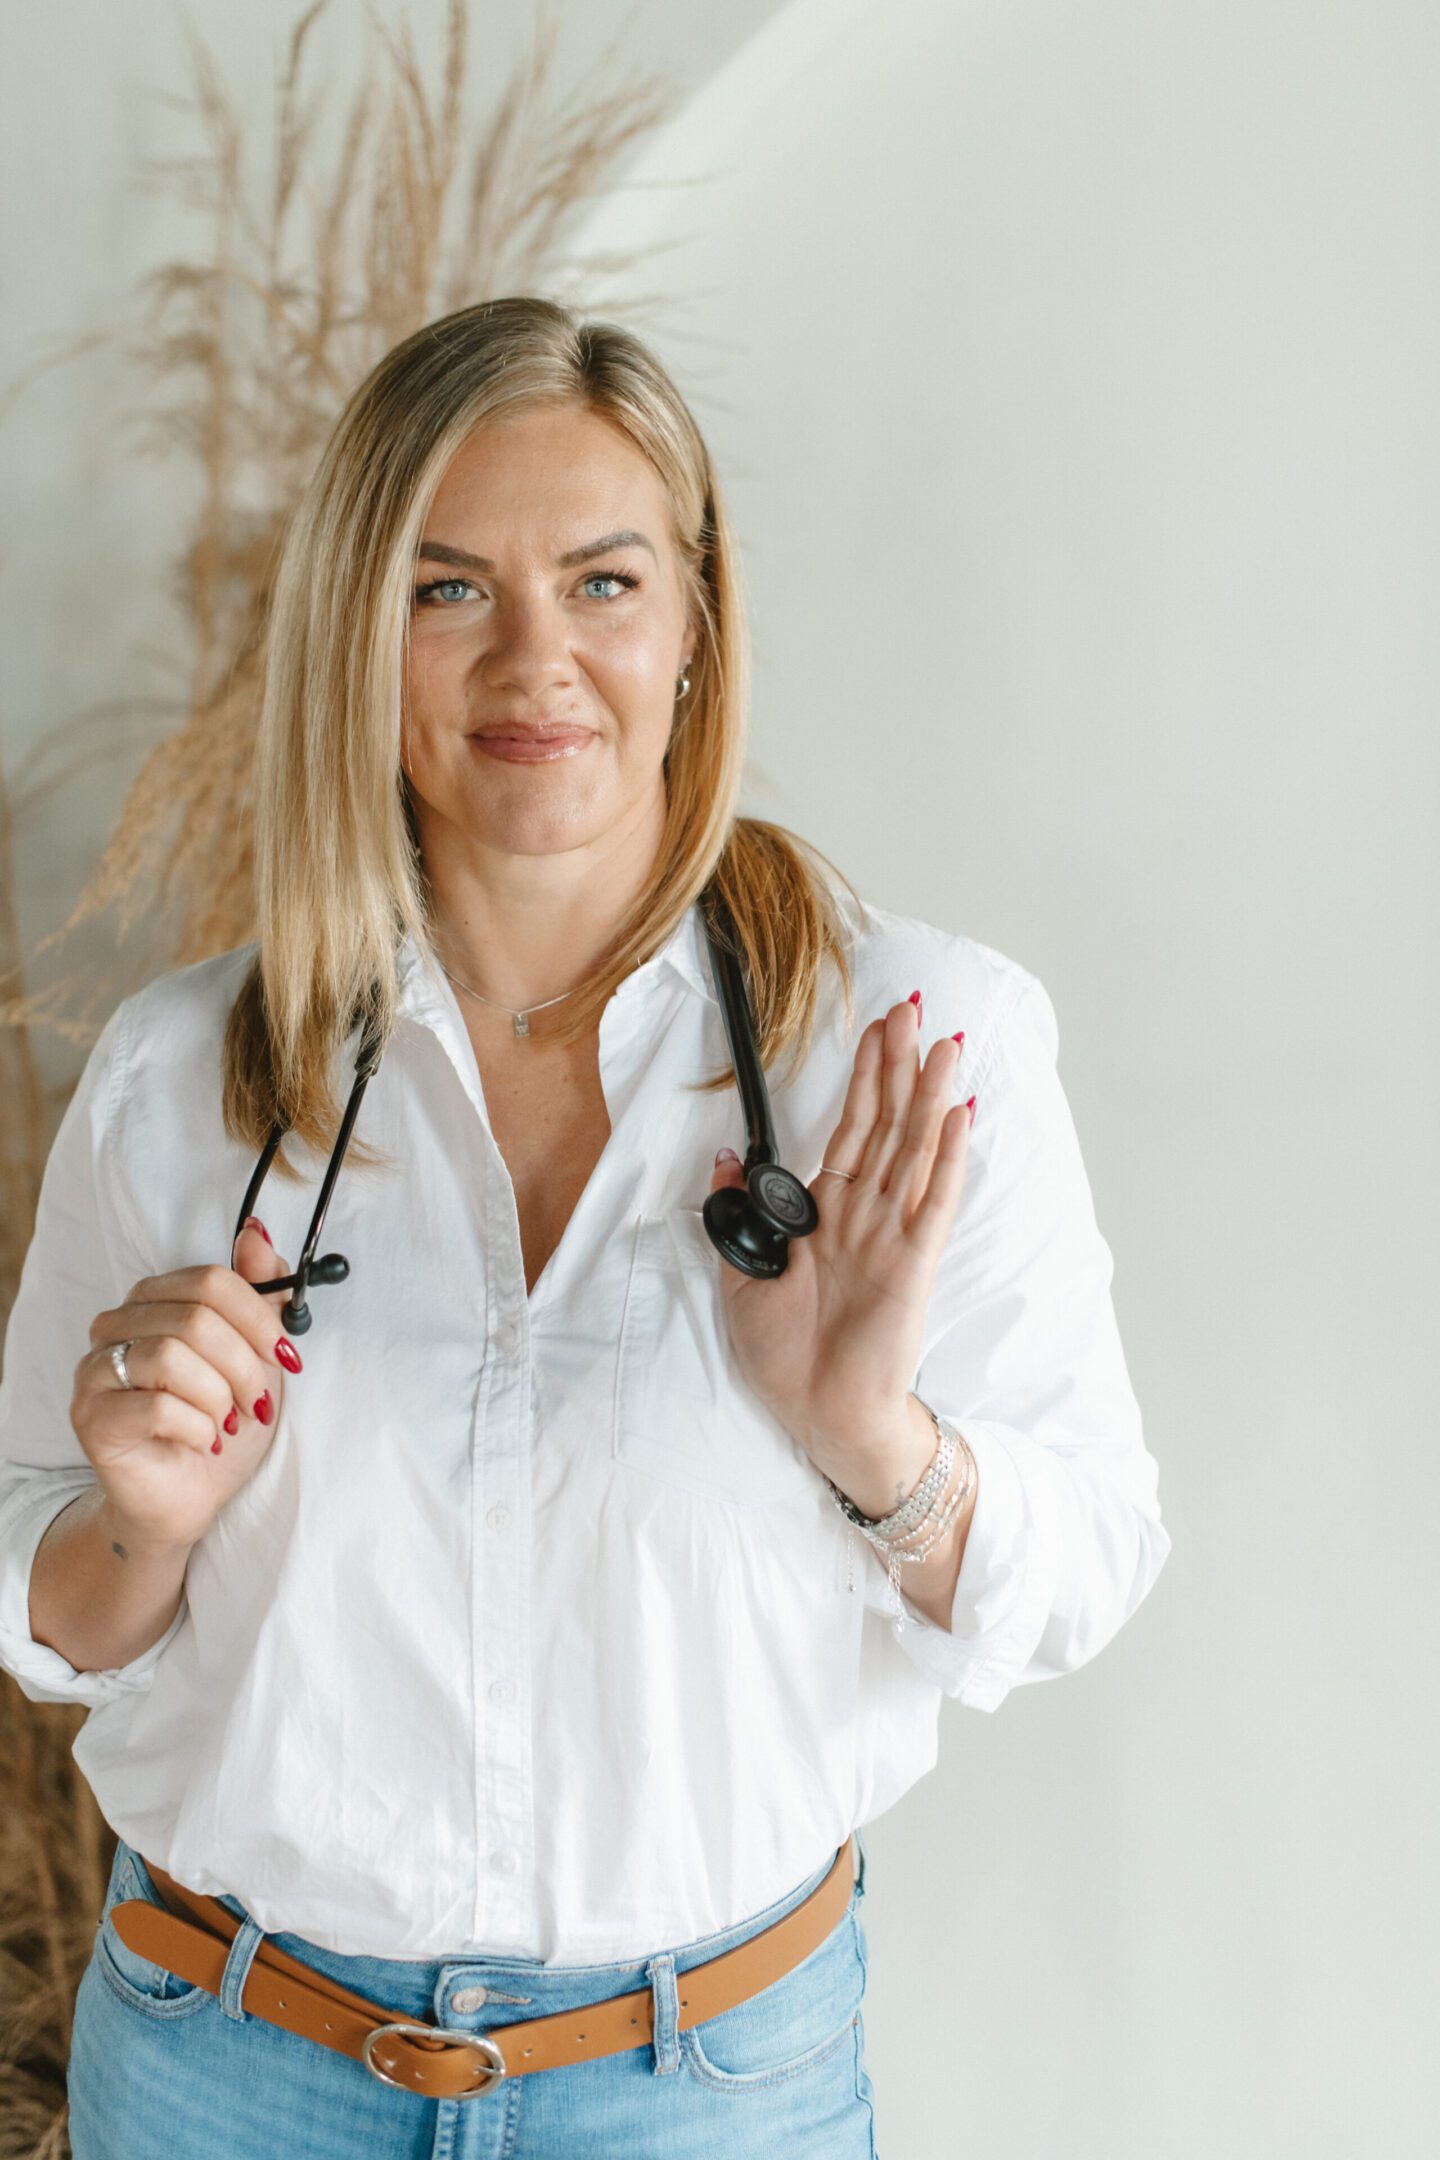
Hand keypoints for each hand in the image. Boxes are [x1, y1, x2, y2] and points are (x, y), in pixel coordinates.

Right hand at [69, 1218, 300, 1551]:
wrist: (188, 1496)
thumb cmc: (221, 1421)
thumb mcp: (255, 1355)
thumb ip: (258, 1294)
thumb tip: (257, 1233)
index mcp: (153, 1299)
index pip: (211, 1280)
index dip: (260, 1319)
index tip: (287, 1356)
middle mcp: (115, 1325)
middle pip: (196, 1318)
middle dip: (244, 1367)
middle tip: (259, 1403)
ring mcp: (96, 1369)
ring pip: (173, 1358)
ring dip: (219, 1399)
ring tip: (227, 1423)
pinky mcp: (91, 1416)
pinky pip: (158, 1406)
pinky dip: (197, 1427)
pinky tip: (200, 1441)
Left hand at [709, 992, 973, 1474]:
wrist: (821, 1413)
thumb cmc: (788, 1356)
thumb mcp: (742, 1273)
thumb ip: (736, 1212)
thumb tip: (725, 1158)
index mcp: (829, 1214)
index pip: (853, 1128)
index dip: (863, 1077)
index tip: (874, 1030)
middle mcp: (866, 1214)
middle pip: (889, 1122)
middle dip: (900, 1063)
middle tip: (913, 1008)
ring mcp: (894, 1234)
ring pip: (915, 1147)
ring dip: (929, 1093)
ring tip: (946, 1041)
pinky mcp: (913, 1262)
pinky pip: (933, 1199)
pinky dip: (947, 1156)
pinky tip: (959, 1116)